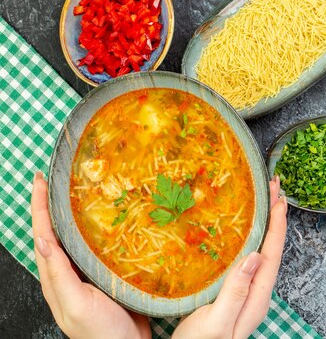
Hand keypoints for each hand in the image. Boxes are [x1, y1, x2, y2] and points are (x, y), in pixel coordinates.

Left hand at [31, 171, 150, 338]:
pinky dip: (101, 228)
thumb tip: (43, 238)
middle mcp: (69, 271)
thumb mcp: (74, 304)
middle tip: (59, 177)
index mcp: (56, 276)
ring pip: (78, 236)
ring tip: (81, 189)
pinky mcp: (110, 274)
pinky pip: (102, 245)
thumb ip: (58, 274)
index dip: (39, 205)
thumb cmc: (99, 332)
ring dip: (75, 212)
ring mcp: (89, 273)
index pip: (43, 233)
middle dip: (53, 203)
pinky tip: (113, 218)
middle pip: (57, 230)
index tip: (39, 179)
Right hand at [172, 175, 287, 338]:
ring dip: (263, 224)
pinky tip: (240, 229)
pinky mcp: (230, 292)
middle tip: (274, 187)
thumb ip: (235, 293)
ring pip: (259, 251)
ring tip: (263, 199)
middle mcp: (255, 293)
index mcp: (257, 298)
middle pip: (270, 248)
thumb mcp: (216, 323)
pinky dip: (247, 237)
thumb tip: (254, 256)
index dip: (277, 224)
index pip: (272, 254)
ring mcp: (244, 292)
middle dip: (274, 216)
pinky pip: (244, 257)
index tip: (278, 198)